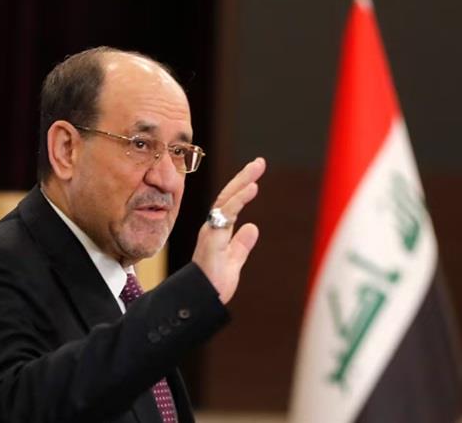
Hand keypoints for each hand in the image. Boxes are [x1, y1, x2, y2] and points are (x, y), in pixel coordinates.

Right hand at [192, 157, 265, 303]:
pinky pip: (225, 213)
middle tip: (259, 162)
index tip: (255, 175)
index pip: (230, 204)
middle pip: (228, 196)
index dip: (242, 188)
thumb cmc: (213, 285)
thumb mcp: (233, 261)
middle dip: (243, 177)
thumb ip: (241, 245)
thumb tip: (252, 227)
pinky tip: (251, 188)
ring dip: (242, 182)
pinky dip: (239, 199)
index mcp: (218, 232)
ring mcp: (211, 231)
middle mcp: (212, 228)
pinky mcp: (212, 238)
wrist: (202, 300)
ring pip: (226, 200)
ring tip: (256, 169)